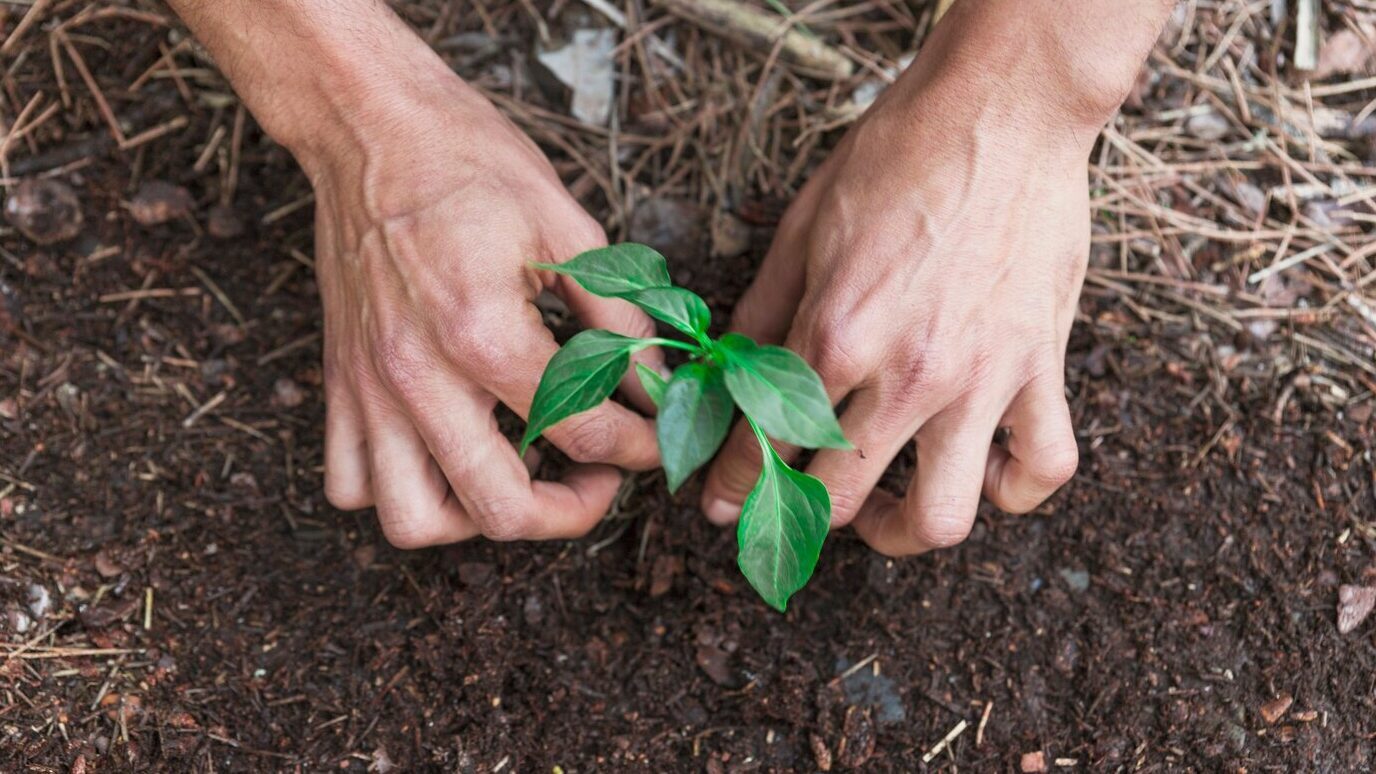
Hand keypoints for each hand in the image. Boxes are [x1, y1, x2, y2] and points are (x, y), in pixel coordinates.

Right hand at [307, 75, 661, 546]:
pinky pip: (352, 484)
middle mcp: (417, 376)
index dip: (640, 447)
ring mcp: (369, 388)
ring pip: (413, 520)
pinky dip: (401, 493)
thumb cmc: (465, 160)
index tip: (656, 441)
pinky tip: (449, 454)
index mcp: (482, 331)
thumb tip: (656, 383)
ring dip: (477, 518)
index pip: (581, 431)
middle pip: (501, 508)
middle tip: (601, 478)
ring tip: (519, 474)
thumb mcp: (565, 226)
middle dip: (573, 513)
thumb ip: (618, 318)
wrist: (367, 124)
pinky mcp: (339, 384)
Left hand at [700, 61, 1098, 554]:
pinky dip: (1012, 489)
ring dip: (900, 533)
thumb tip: (723, 376)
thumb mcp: (803, 230)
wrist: (1001, 109)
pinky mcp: (1042, 368)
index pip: (767, 445)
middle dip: (799, 518)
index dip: (732, 489)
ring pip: (943, 516)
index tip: (720, 506)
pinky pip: (1042, 468)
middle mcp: (908, 373)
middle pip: (841, 498)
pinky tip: (980, 470)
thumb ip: (761, 315)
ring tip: (883, 511)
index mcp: (836, 333)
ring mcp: (982, 378)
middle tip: (791, 507)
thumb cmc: (897, 156)